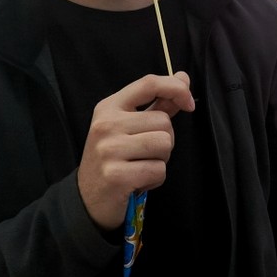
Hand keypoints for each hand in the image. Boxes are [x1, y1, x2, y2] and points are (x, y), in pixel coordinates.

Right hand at [77, 72, 194, 229]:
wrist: (87, 199)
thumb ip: (158, 104)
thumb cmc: (114, 159)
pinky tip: (138, 182)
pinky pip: (159, 170)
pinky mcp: (116, 175)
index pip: (149, 83)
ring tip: (141, 166)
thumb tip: (183, 77)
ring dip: (161, 160)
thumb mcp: (130, 127)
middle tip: (143, 154)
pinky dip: (155, 179)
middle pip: (164, 122)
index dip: (176, 88)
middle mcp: (106, 125)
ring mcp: (109, 150)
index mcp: (109, 107)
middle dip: (164, 140)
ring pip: (164, 145)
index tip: (188, 104)